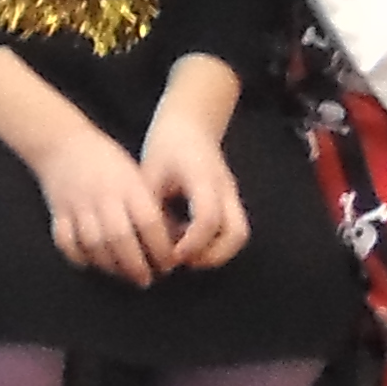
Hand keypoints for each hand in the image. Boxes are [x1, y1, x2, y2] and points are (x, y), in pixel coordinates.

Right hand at [35, 125, 178, 283]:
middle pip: (120, 238)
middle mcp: (103, 196)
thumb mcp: (134, 174)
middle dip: (136, 265)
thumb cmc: (106, 161)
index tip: (168, 263)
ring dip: (111, 266)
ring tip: (124, 275)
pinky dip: (79, 257)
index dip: (160, 247)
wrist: (62, 143)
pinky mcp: (58, 212)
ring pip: (94, 244)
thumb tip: (170, 240)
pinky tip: (93, 263)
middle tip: (147, 279)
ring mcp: (78, 204)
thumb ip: (148, 205)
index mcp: (127, 185)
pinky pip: (67, 242)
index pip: (148, 222)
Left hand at [138, 116, 252, 270]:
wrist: (191, 125)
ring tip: (184, 254)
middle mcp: (225, 188)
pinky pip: (232, 230)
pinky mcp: (232, 202)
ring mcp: (232, 195)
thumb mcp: (150, 173)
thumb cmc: (166, 146)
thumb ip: (151, 208)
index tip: (173, 255)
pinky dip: (214, 244)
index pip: (208, 217)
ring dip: (215, 253)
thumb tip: (148, 244)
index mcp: (202, 176)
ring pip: (239, 234)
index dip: (193, 242)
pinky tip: (187, 240)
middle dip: (212, 256)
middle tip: (182, 261)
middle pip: (237, 233)